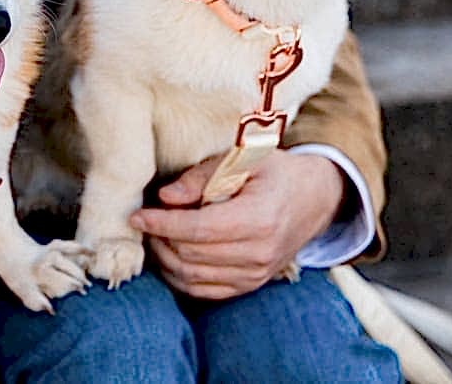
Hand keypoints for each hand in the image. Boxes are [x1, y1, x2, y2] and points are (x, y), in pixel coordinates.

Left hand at [129, 150, 344, 299]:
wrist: (313, 198)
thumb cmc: (273, 172)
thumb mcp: (241, 159)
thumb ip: (201, 177)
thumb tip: (165, 197)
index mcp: (259, 218)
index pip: (198, 229)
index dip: (162, 224)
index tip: (137, 216)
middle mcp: (259, 252)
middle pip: (191, 255)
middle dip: (160, 239)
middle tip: (145, 221)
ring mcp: (256, 274)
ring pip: (193, 277)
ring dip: (165, 259)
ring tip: (155, 236)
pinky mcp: (250, 285)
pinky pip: (204, 291)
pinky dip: (180, 277)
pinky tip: (169, 256)